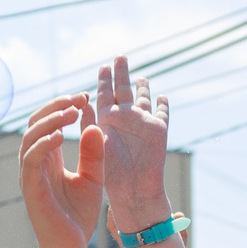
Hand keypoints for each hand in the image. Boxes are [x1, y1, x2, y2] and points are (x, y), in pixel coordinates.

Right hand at [19, 94, 104, 247]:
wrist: (72, 247)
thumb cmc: (79, 215)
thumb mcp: (93, 177)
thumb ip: (93, 152)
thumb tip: (93, 123)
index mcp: (49, 158)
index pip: (49, 122)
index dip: (63, 106)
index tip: (84, 97)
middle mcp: (35, 162)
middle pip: (35, 122)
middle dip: (55, 106)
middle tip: (77, 99)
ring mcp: (30, 174)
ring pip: (30, 136)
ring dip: (49, 120)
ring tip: (71, 112)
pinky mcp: (29, 187)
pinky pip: (30, 159)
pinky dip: (42, 143)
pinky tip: (60, 136)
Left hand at [95, 57, 172, 231]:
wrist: (134, 190)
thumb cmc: (112, 174)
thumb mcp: (98, 145)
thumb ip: (91, 125)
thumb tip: (84, 104)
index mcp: (108, 120)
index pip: (104, 94)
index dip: (104, 79)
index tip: (102, 65)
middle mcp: (125, 119)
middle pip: (123, 90)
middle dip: (122, 74)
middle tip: (119, 56)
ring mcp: (142, 123)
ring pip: (143, 99)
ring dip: (142, 87)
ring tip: (141, 77)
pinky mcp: (159, 130)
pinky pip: (162, 113)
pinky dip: (163, 104)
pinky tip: (162, 96)